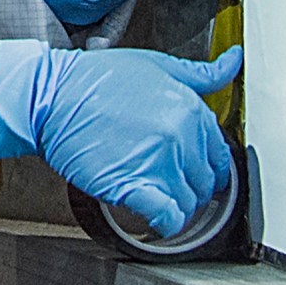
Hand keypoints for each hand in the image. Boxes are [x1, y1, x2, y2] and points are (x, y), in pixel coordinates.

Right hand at [0, 42, 240, 236]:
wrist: (51, 96)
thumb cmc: (98, 79)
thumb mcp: (158, 64)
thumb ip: (202, 73)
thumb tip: (235, 60)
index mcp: (191, 109)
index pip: (219, 155)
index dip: (207, 168)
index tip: (194, 171)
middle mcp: (180, 137)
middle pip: (205, 183)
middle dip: (192, 188)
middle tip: (170, 184)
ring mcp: (158, 163)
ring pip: (189, 203)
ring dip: (177, 207)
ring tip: (159, 199)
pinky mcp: (132, 185)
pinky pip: (167, 218)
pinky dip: (166, 223)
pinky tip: (156, 219)